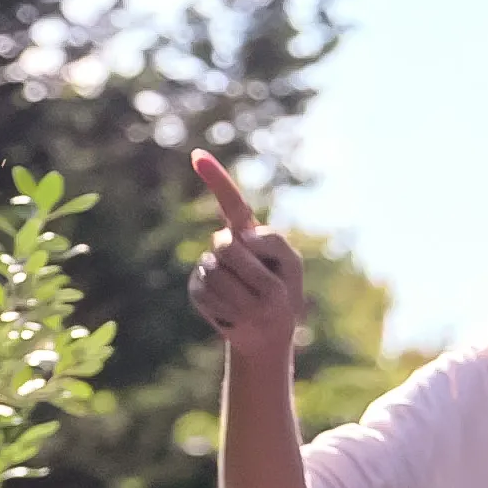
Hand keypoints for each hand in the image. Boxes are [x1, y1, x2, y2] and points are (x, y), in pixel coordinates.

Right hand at [185, 152, 304, 364]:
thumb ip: (274, 244)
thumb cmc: (284, 296)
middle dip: (250, 270)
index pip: (232, 203)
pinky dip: (230, 309)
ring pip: (218, 273)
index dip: (215, 178)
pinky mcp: (196, 288)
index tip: (197, 154)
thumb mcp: (291, 266)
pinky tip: (236, 314)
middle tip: (266, 291)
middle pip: (226, 245)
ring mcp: (207, 265)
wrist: (266, 332)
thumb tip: (240, 238)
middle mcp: (225, 244)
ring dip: (243, 295)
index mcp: (248, 234)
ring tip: (253, 306)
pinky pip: (210, 294)